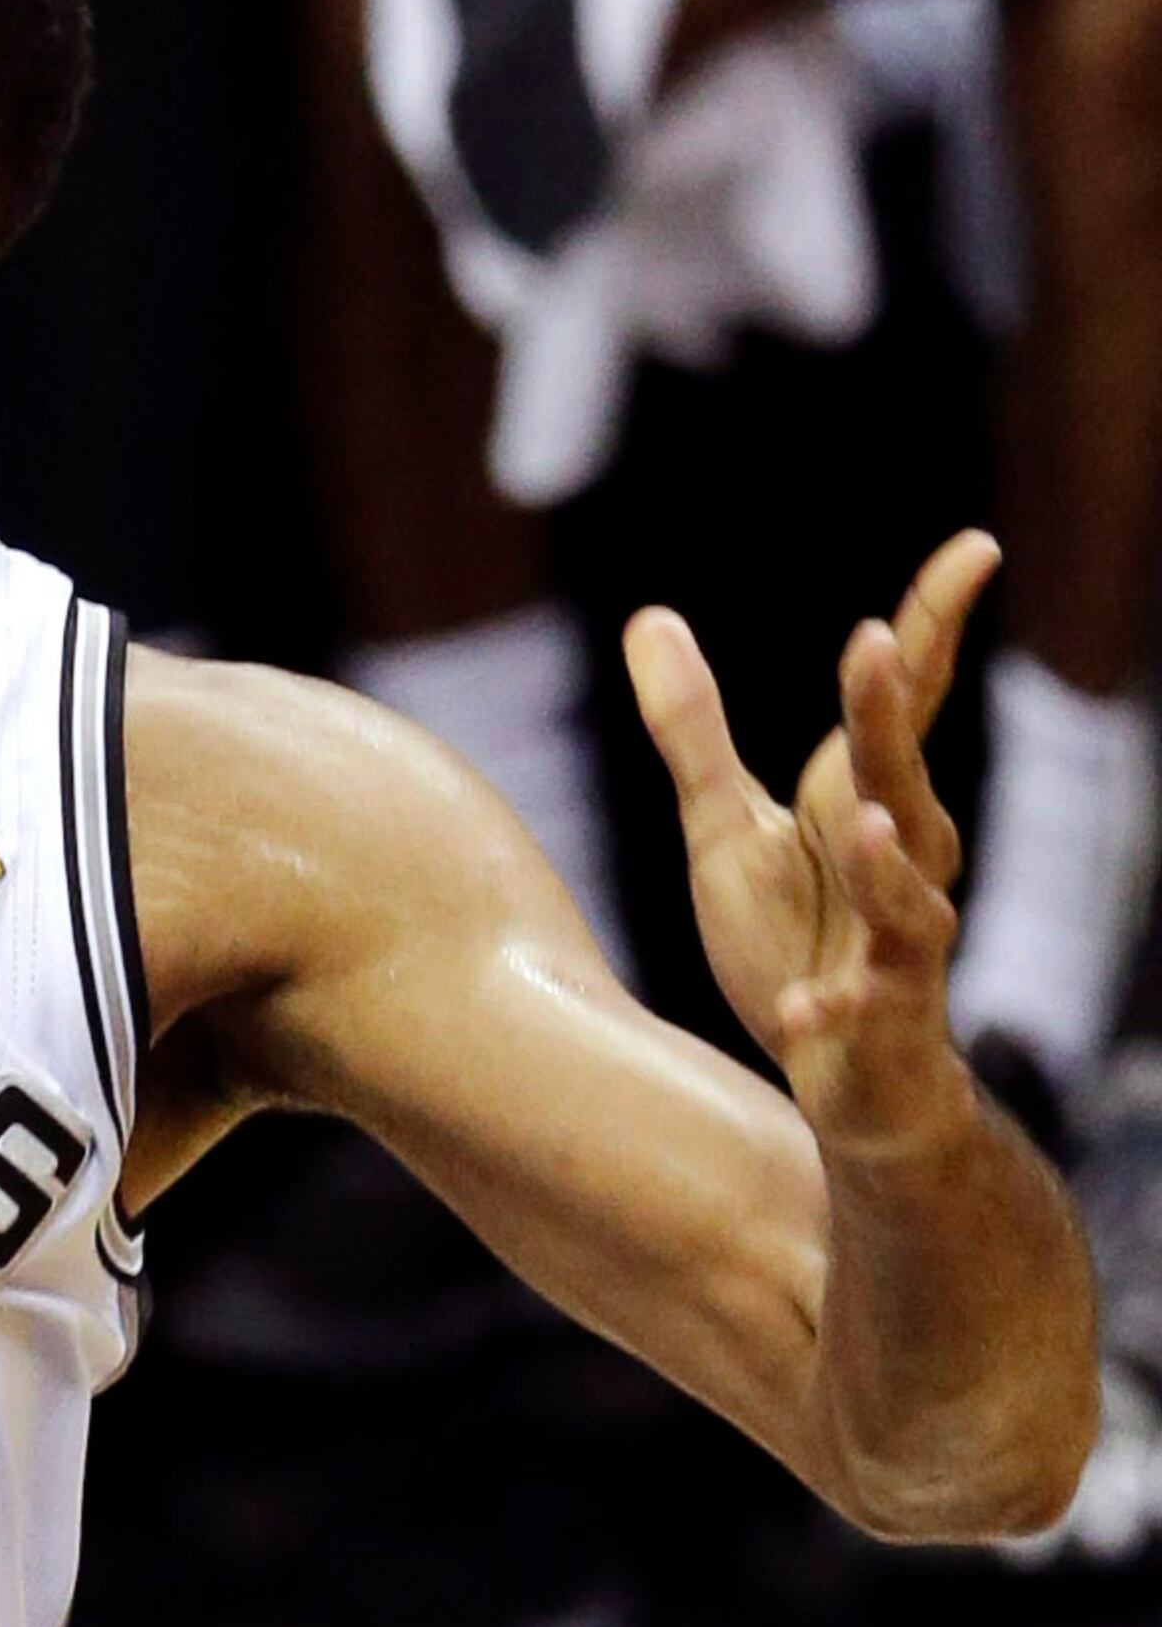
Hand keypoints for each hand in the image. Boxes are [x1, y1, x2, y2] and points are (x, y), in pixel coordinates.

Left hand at [629, 532, 997, 1157]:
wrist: (846, 1080)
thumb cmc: (796, 940)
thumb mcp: (726, 827)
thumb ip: (691, 730)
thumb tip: (650, 616)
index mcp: (863, 804)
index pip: (906, 703)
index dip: (935, 624)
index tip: (975, 547)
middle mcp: (899, 862)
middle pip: (899, 776)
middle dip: (890, 714)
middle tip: (877, 638)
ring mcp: (896, 946)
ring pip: (910, 898)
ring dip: (889, 862)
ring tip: (865, 818)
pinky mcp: (876, 1021)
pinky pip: (861, 1010)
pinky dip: (832, 1004)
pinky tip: (802, 1002)